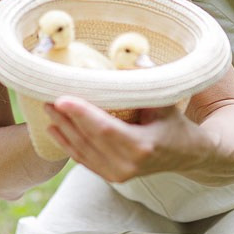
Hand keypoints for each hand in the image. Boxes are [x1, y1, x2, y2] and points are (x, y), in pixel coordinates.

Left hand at [43, 92, 233, 186]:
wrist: (188, 154)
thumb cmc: (175, 121)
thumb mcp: (165, 101)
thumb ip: (145, 81)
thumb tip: (127, 55)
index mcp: (143, 147)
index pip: (104, 129)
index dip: (81, 113)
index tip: (61, 97)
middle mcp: (128, 166)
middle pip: (88, 139)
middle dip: (65, 117)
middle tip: (45, 95)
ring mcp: (119, 175)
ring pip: (82, 151)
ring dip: (62, 129)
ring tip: (47, 108)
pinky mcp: (112, 178)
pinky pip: (84, 160)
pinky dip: (67, 144)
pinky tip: (53, 128)